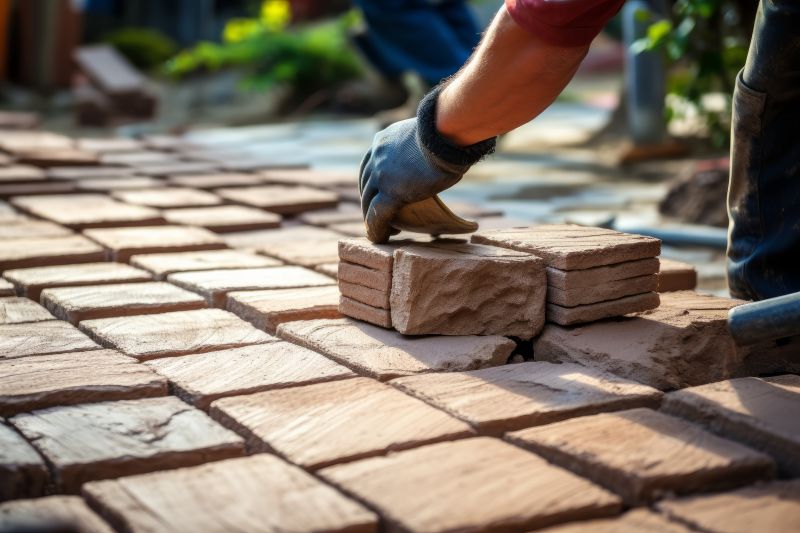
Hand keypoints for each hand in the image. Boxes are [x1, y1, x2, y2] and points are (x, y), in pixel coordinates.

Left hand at [359, 118, 468, 242]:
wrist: (448, 133)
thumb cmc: (449, 132)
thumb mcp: (426, 134)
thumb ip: (421, 144)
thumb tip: (438, 149)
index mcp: (383, 140)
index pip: (370, 165)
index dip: (373, 183)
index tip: (380, 194)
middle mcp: (377, 156)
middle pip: (367, 185)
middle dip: (371, 202)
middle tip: (382, 217)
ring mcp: (381, 174)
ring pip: (369, 202)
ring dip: (373, 218)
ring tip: (386, 230)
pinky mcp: (390, 191)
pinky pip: (378, 215)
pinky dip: (377, 229)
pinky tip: (381, 238)